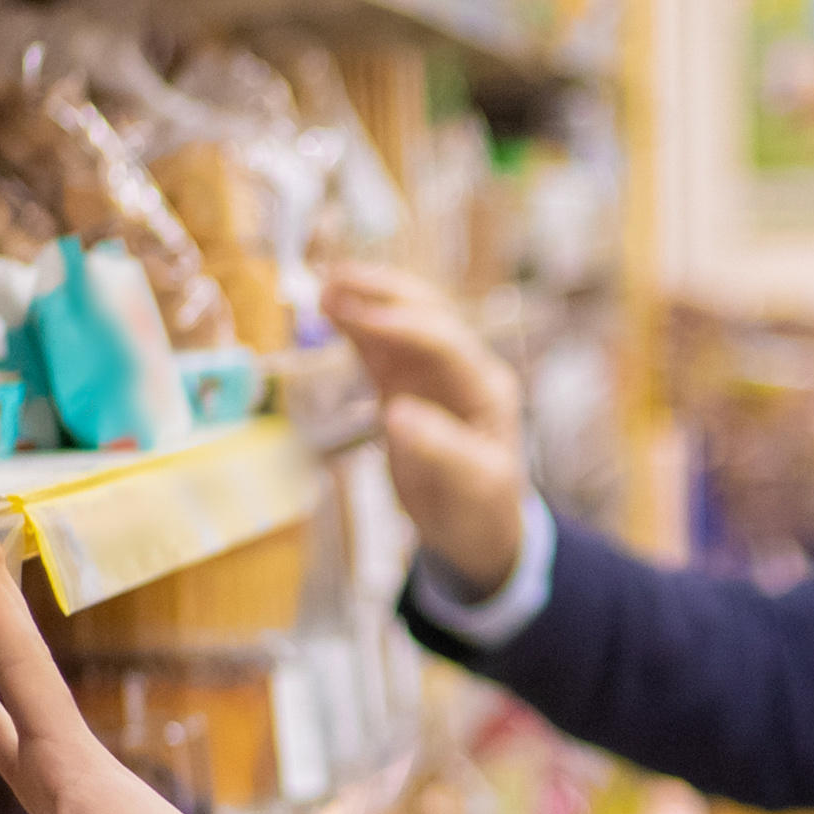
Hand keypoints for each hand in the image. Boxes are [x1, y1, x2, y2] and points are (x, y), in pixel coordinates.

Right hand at [320, 262, 533, 586]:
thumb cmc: (480, 510)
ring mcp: (432, 376)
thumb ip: (439, 451)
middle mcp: (462, 372)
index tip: (359, 319)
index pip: (444, 342)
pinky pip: (380, 347)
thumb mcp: (471, 489)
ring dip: (366, 300)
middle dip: (383, 295)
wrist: (474, 532)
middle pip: (426, 314)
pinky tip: (330, 309)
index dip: (402, 327)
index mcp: (486, 390)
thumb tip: (397, 414)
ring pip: (401, 322)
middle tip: (337, 281)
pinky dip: (355, 326)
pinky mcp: (405, 386)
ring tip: (326, 286)